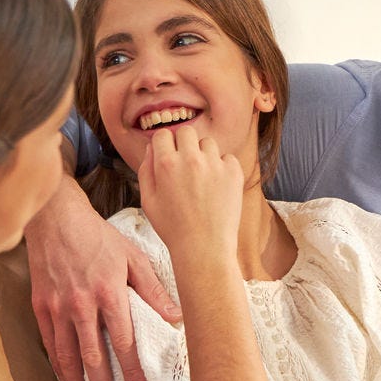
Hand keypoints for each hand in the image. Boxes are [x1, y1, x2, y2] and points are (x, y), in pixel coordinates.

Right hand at [26, 178, 181, 380]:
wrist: (54, 218)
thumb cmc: (97, 236)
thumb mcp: (133, 257)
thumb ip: (154, 290)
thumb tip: (176, 316)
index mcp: (108, 293)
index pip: (123, 342)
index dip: (131, 371)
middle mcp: (81, 305)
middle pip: (93, 357)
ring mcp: (57, 308)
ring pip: (67, 356)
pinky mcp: (40, 306)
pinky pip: (50, 343)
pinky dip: (58, 366)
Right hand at [137, 124, 243, 265]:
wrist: (204, 249)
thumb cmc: (173, 228)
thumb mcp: (148, 201)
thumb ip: (146, 170)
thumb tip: (153, 148)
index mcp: (166, 164)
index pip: (163, 134)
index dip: (164, 145)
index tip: (168, 156)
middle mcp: (191, 159)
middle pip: (186, 132)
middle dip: (183, 144)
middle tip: (185, 165)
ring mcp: (214, 164)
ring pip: (207, 143)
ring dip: (203, 155)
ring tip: (201, 179)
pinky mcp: (233, 173)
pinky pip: (227, 157)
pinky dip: (222, 167)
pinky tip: (216, 186)